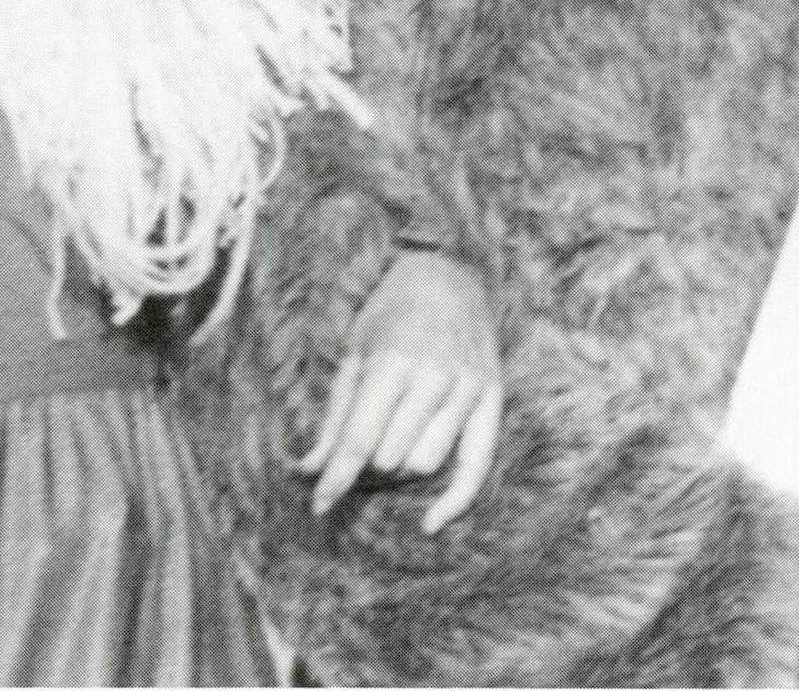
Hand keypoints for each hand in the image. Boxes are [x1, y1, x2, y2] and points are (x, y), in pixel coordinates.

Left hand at [296, 249, 504, 531]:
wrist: (451, 274)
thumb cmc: (391, 312)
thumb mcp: (353, 352)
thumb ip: (335, 415)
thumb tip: (306, 470)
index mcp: (393, 361)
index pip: (361, 439)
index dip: (336, 478)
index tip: (318, 505)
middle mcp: (435, 377)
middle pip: (390, 457)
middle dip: (365, 467)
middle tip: (355, 454)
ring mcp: (468, 389)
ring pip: (425, 464)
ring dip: (398, 470)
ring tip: (387, 449)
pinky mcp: (492, 399)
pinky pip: (477, 465)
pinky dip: (455, 501)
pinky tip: (431, 523)